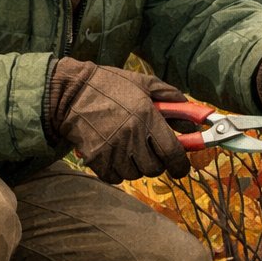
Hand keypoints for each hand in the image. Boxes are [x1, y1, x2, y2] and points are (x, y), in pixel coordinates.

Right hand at [48, 59, 191, 182]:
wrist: (71, 92)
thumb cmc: (109, 85)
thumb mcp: (143, 83)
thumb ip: (170, 95)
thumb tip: (190, 111)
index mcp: (147, 117)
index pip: (172, 153)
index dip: (181, 165)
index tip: (181, 168)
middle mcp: (132, 136)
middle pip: (154, 168)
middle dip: (157, 163)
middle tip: (151, 151)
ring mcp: (112, 150)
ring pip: (135, 174)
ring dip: (137, 166)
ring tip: (130, 150)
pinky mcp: (96, 159)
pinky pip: (115, 177)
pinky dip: (118, 171)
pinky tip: (115, 156)